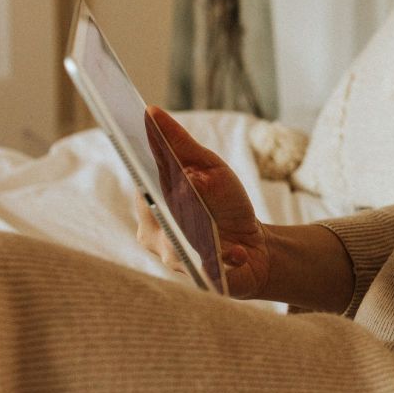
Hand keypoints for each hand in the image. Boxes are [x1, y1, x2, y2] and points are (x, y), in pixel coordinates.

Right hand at [133, 107, 273, 298]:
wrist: (254, 247)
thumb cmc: (224, 204)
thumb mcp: (208, 167)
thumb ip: (180, 144)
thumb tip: (152, 112)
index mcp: (149, 203)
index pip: (139, 183)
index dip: (140, 168)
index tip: (142, 149)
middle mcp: (152, 235)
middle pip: (155, 216)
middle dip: (172, 200)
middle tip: (186, 181)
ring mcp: (171, 260)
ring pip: (175, 244)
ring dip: (199, 232)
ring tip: (214, 223)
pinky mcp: (196, 279)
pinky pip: (206, 268)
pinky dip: (224, 257)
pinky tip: (237, 252)